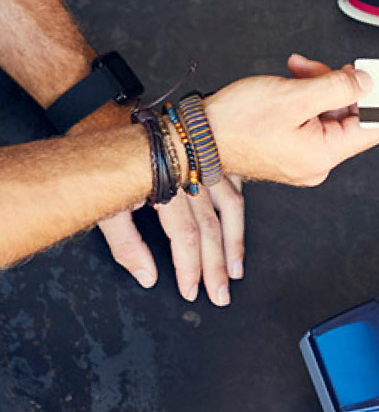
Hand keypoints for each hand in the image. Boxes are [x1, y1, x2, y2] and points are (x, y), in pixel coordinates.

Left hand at [71, 102, 245, 305]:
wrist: (112, 118)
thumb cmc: (107, 162)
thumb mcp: (106, 204)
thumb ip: (126, 244)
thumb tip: (146, 276)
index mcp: (167, 185)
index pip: (186, 235)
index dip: (190, 266)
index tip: (191, 289)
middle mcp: (192, 173)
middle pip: (212, 228)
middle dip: (217, 266)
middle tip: (220, 294)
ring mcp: (207, 162)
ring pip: (231, 208)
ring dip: (235, 243)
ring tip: (236, 269)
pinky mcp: (215, 155)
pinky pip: (236, 185)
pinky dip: (239, 210)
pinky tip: (239, 228)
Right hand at [204, 53, 378, 185]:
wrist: (197, 136)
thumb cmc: (234, 122)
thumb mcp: (294, 95)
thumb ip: (337, 88)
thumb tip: (365, 83)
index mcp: (323, 155)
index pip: (372, 127)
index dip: (372, 100)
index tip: (370, 80)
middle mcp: (317, 163)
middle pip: (348, 117)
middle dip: (335, 86)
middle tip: (315, 69)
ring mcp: (303, 159)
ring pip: (328, 115)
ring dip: (316, 88)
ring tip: (295, 73)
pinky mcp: (291, 151)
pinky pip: (310, 122)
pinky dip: (304, 100)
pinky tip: (290, 85)